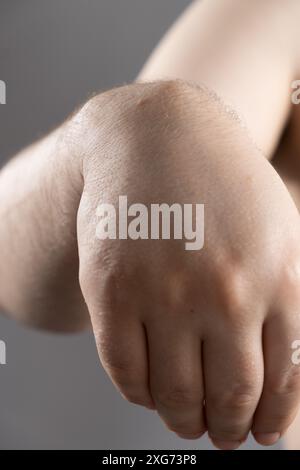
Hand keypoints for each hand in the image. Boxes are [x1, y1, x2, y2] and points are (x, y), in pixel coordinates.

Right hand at [74, 80, 299, 448]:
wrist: (155, 137)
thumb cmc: (223, 187)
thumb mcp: (279, 231)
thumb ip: (289, 303)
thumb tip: (283, 385)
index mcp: (277, 277)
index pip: (283, 381)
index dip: (272, 420)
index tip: (262, 434)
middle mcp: (223, 292)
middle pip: (231, 397)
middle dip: (229, 428)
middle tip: (223, 433)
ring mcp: (162, 292)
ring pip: (176, 395)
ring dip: (184, 420)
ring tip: (187, 419)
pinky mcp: (111, 290)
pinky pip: (124, 371)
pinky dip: (140, 394)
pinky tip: (150, 390)